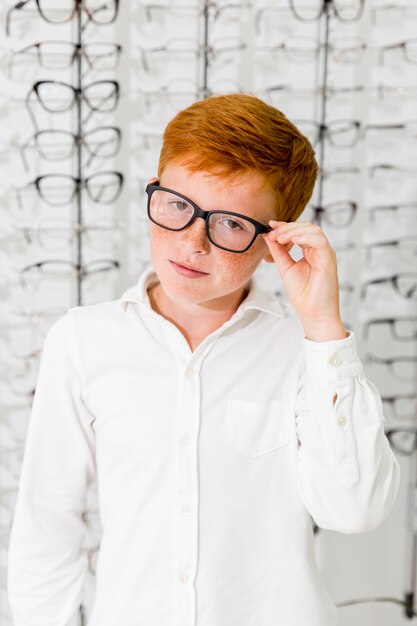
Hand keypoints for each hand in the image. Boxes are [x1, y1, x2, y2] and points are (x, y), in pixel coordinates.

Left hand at [262, 220, 346, 340]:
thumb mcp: (285, 268)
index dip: (285, 226)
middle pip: (307, 227)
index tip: (270, 225)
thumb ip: (278, 252)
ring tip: (279, 237)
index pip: (299, 231)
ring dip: (294, 230)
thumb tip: (268, 235)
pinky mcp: (329, 259)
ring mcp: (325, 254)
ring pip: (313, 230)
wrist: (313, 314)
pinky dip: (304, 237)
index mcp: (310, 251)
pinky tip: (291, 240)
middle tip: (273, 232)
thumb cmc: (303, 295)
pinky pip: (319, 240)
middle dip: (288, 227)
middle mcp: (319, 250)